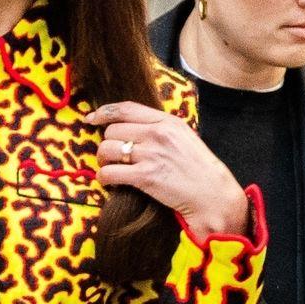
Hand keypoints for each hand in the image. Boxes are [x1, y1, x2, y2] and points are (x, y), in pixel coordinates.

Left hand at [89, 102, 250, 241]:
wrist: (212, 195)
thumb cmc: (198, 169)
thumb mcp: (183, 138)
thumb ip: (160, 129)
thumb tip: (132, 128)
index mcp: (167, 121)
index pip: (126, 109)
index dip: (104, 112)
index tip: (92, 118)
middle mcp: (157, 134)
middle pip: (112, 131)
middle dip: (106, 143)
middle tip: (110, 156)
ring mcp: (151, 155)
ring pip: (107, 150)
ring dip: (103, 160)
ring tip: (110, 168)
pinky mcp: (145, 177)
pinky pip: (109, 173)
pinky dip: (104, 177)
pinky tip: (109, 181)